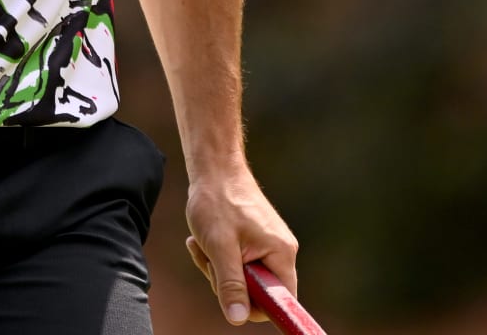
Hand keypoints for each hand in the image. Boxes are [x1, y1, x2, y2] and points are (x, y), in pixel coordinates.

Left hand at [184, 164, 298, 325]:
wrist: (215, 169)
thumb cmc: (217, 203)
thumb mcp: (220, 248)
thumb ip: (230, 284)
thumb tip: (238, 317)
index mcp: (281, 253)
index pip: (282, 301)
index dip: (257, 306)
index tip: (231, 295)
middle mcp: (281, 251)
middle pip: (259, 292)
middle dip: (228, 283)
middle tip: (211, 259)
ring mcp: (268, 245)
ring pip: (244, 278)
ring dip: (219, 269)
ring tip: (204, 245)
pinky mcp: (255, 241)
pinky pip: (238, 264)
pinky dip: (219, 258)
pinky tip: (203, 241)